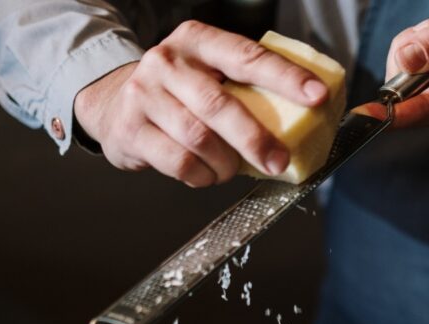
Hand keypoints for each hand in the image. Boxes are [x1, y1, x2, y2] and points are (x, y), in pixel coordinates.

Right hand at [74, 21, 327, 185]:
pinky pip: (179, 163)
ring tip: (230, 169)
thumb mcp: (205, 76)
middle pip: (220, 105)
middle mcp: (168, 61)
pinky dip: (201, 177)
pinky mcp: (132, 130)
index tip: (317, 97)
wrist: (111, 104)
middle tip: (278, 161)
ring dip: (224, 164)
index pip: (248, 56)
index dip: (285, 77)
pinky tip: (206, 175)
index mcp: (197, 41)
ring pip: (199, 139)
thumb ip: (241, 90)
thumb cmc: (175, 95)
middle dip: (255, 139)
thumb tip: (300, 124)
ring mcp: (145, 95)